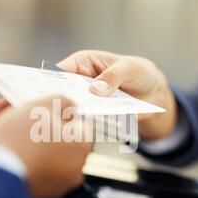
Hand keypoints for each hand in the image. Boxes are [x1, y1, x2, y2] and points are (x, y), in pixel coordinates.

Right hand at [0, 96, 91, 197]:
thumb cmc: (20, 137)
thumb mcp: (43, 105)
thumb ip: (61, 102)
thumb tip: (68, 107)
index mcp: (82, 146)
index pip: (76, 123)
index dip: (56, 113)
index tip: (39, 110)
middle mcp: (76, 168)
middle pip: (57, 138)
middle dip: (36, 125)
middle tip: (14, 113)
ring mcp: (59, 184)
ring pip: (43, 154)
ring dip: (27, 140)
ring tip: (4, 128)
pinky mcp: (41, 194)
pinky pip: (34, 170)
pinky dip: (23, 160)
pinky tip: (6, 150)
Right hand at [57, 50, 177, 139]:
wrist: (154, 92)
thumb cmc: (137, 72)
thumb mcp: (129, 68)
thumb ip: (113, 76)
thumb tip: (96, 89)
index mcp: (82, 64)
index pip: (60, 71)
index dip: (49, 80)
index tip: (42, 90)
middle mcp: (80, 84)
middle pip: (62, 94)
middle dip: (58, 102)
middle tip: (54, 110)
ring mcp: (86, 102)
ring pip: (74, 112)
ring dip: (73, 119)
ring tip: (72, 124)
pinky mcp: (96, 118)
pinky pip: (90, 124)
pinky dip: (89, 129)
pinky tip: (89, 133)